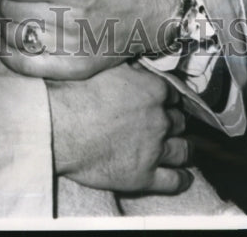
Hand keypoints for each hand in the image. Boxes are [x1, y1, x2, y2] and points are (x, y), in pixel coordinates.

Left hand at [0, 0, 179, 78]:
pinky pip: (26, 65)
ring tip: (20, 12)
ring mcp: (72, 49)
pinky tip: (16, 38)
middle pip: (9, 9)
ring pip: (13, 36)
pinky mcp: (75, 68)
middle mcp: (69, 20)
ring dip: (9, 22)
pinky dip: (11, 53)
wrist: (153, 10)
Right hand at [50, 62, 191, 193]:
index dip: (167, 98)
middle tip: (164, 123)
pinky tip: (184, 177)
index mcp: (153, 90)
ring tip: (181, 149)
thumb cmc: (77, 93)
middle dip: (173, 122)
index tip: (162, 100)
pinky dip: (182, 179)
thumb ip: (129, 68)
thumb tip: (137, 64)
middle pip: (178, 121)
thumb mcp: (106, 67)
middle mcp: (160, 119)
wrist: (62, 126)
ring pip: (183, 150)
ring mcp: (156, 149)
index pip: (172, 93)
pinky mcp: (146, 176)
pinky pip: (174, 181)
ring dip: (183, 148)